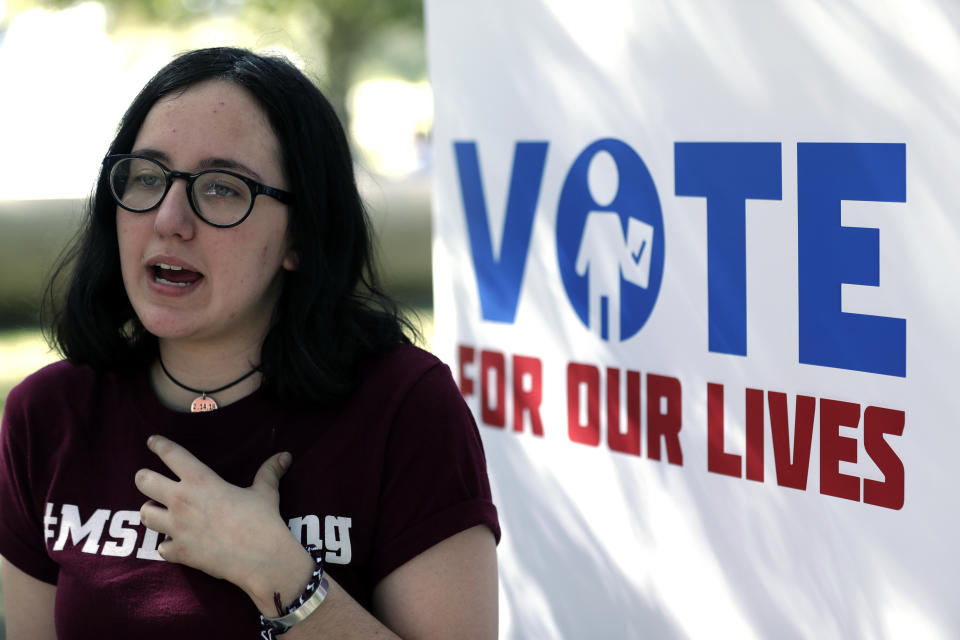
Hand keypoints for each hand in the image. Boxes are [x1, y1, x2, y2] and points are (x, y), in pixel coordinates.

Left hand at [135, 435, 311, 610]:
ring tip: (160, 512)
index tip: (152, 441)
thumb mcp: (265, 492)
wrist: (262, 558)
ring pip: (145, 514)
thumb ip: (269, 472)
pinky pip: (160, 547)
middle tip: (148, 479)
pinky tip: (176, 543)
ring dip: (151, 512)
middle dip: (144, 478)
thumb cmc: (263, 521)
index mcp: (202, 481)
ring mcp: (177, 528)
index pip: (172, 455)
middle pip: (144, 481)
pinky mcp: (179, 552)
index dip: (159, 444)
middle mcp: (183, 501)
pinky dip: (167, 545)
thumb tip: (285, 456)